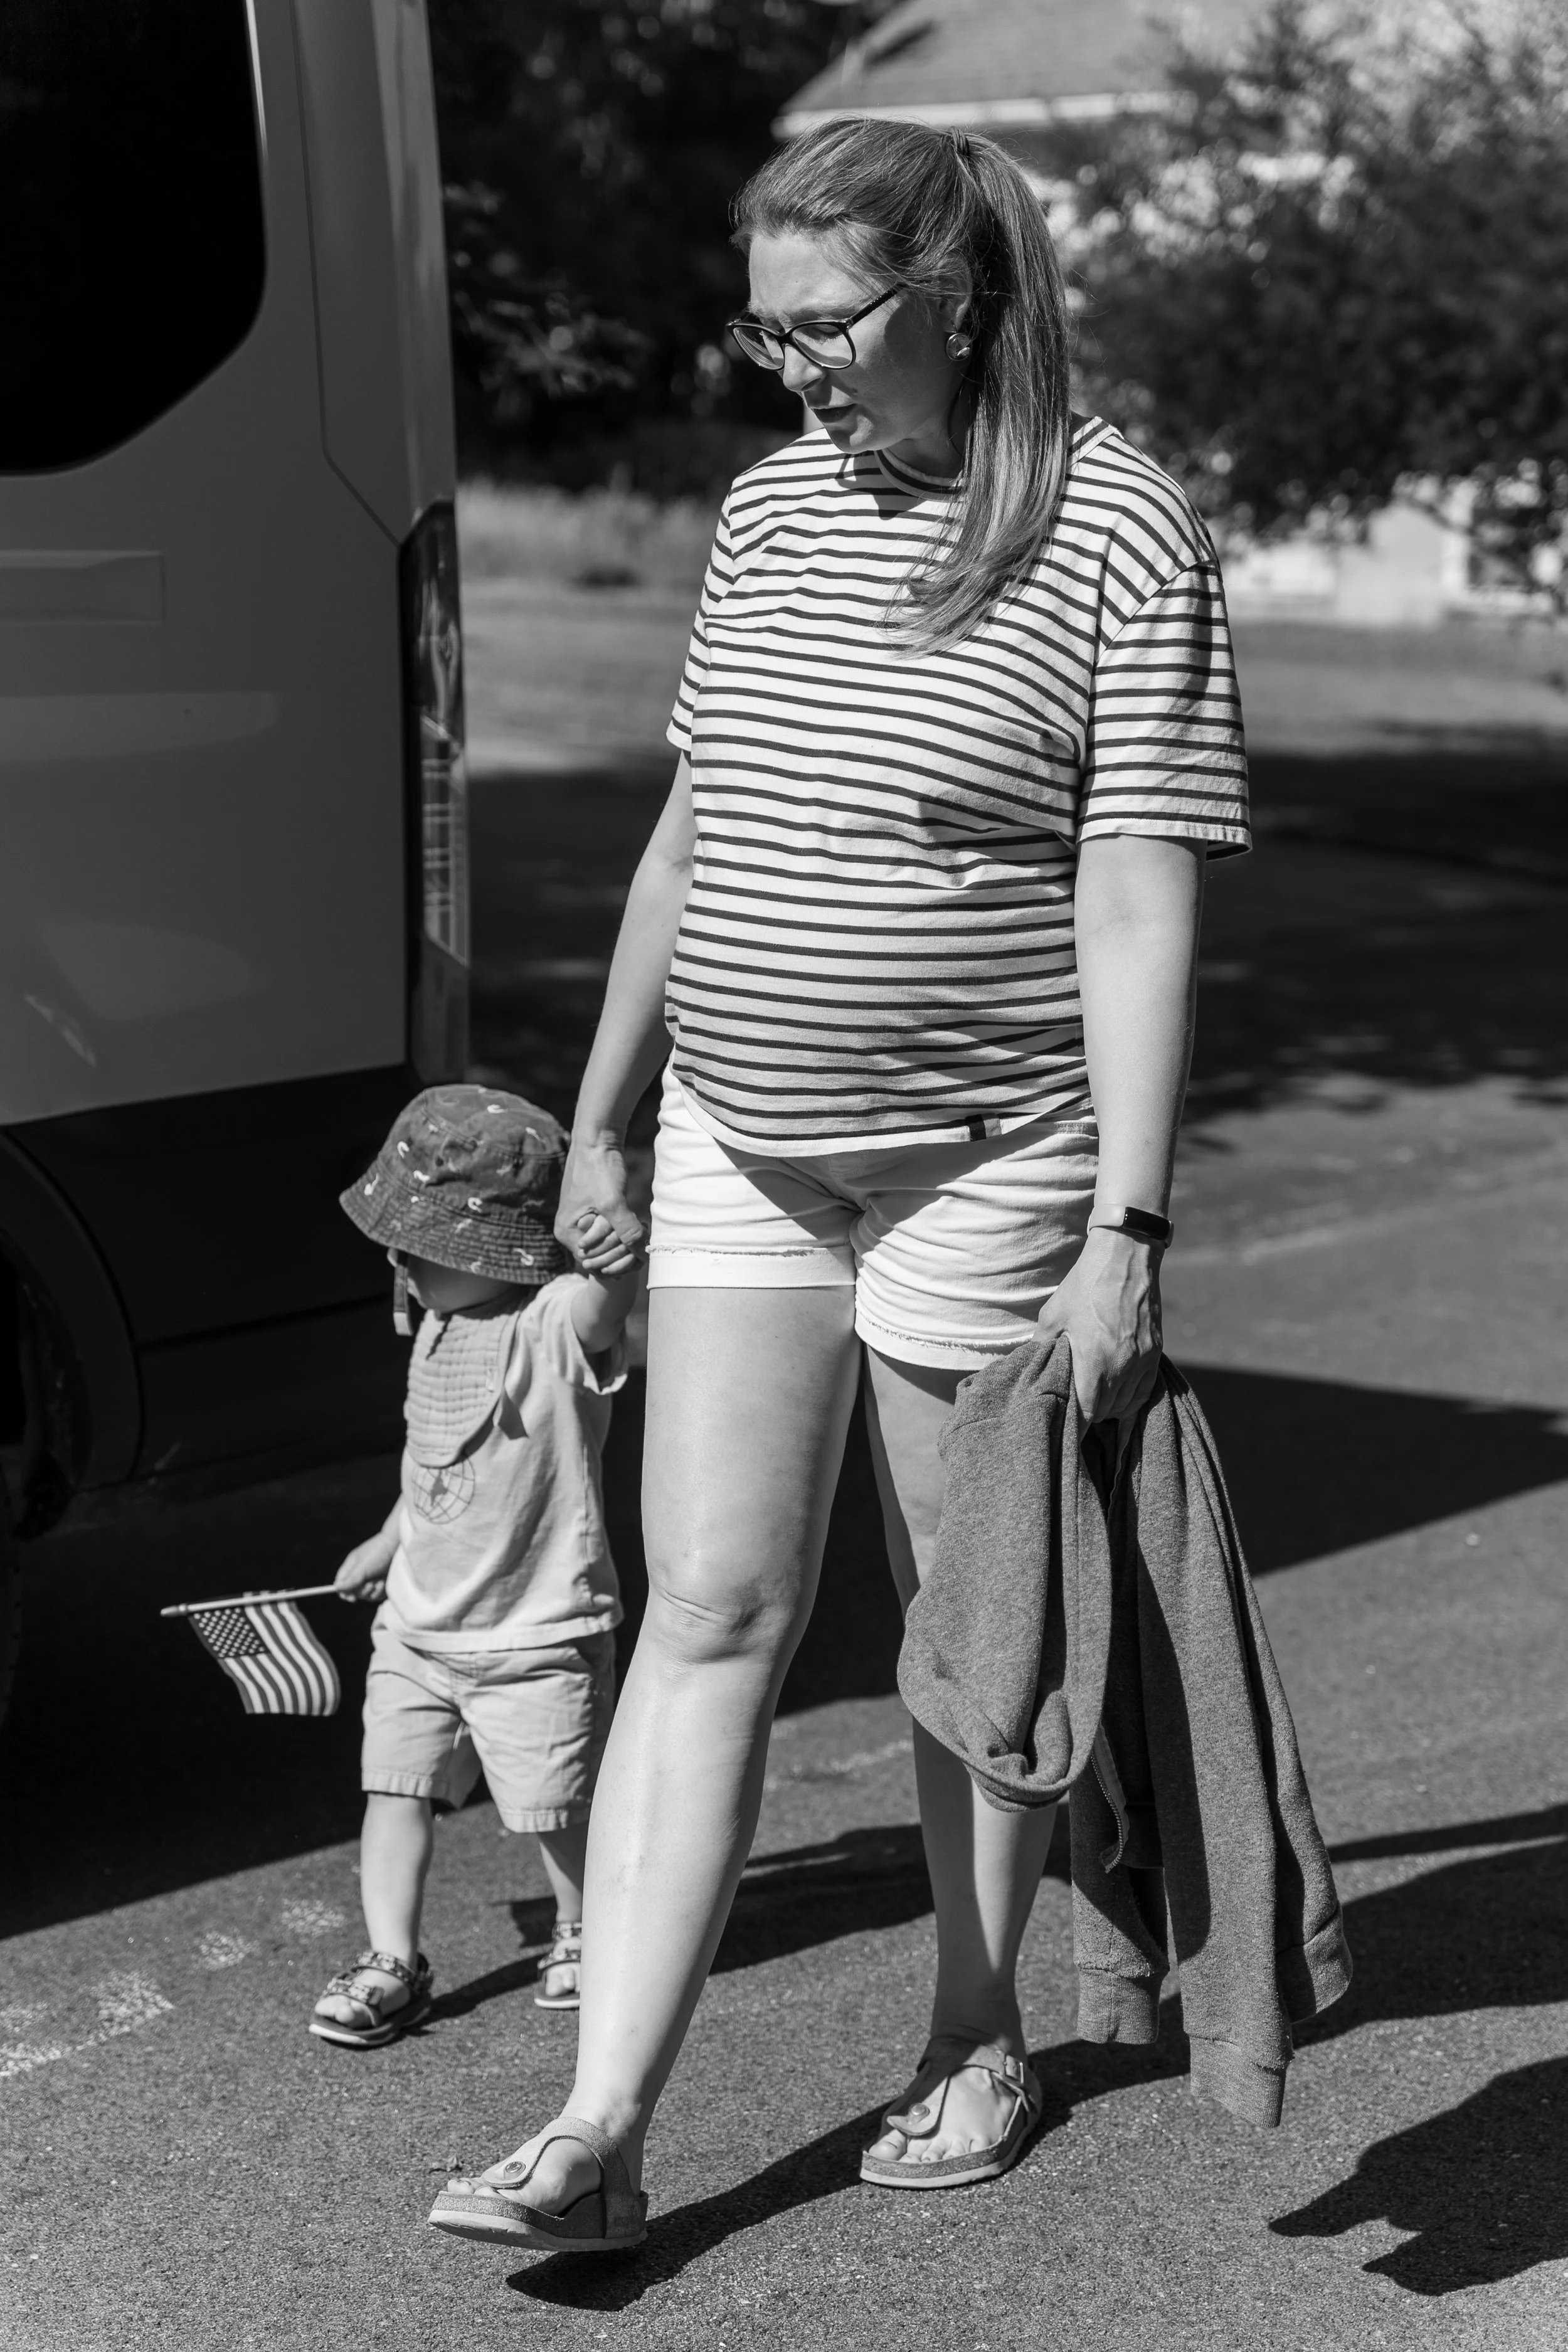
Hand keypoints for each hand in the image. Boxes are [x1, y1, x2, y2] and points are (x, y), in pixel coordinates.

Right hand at [334, 1531, 394, 1604]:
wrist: (400, 1547)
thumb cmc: (378, 1552)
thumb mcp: (362, 1566)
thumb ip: (350, 1579)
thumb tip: (336, 1588)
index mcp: (352, 1566)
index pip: (341, 1583)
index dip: (344, 1592)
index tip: (352, 1598)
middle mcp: (360, 1573)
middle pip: (354, 1592)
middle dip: (362, 1590)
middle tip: (370, 1583)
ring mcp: (372, 1579)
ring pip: (366, 1596)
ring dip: (373, 1591)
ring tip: (380, 1581)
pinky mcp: (383, 1584)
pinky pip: (377, 1596)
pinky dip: (381, 1592)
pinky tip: (385, 1582)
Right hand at [556, 1133, 645, 1274]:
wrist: (598, 1139)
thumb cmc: (598, 1169)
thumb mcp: (613, 1203)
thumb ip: (626, 1231)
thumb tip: (642, 1255)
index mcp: (566, 1233)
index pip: (594, 1263)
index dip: (616, 1257)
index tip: (635, 1245)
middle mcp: (572, 1231)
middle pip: (602, 1256)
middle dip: (623, 1249)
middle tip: (640, 1235)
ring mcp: (584, 1223)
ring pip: (610, 1245)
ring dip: (627, 1240)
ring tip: (641, 1227)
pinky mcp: (597, 1214)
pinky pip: (614, 1232)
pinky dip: (627, 1230)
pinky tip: (640, 1222)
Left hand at [1035, 1228, 1163, 1427]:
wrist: (1126, 1258)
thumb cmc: (1085, 1285)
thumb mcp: (1053, 1315)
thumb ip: (1043, 1347)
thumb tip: (1031, 1366)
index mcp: (1094, 1362)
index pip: (1088, 1413)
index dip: (1076, 1425)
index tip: (1065, 1428)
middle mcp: (1122, 1368)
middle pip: (1107, 1412)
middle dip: (1091, 1415)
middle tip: (1076, 1412)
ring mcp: (1142, 1362)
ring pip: (1128, 1404)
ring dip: (1111, 1408)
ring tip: (1095, 1402)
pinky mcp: (1155, 1353)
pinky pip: (1145, 1390)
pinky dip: (1131, 1397)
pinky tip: (1118, 1391)